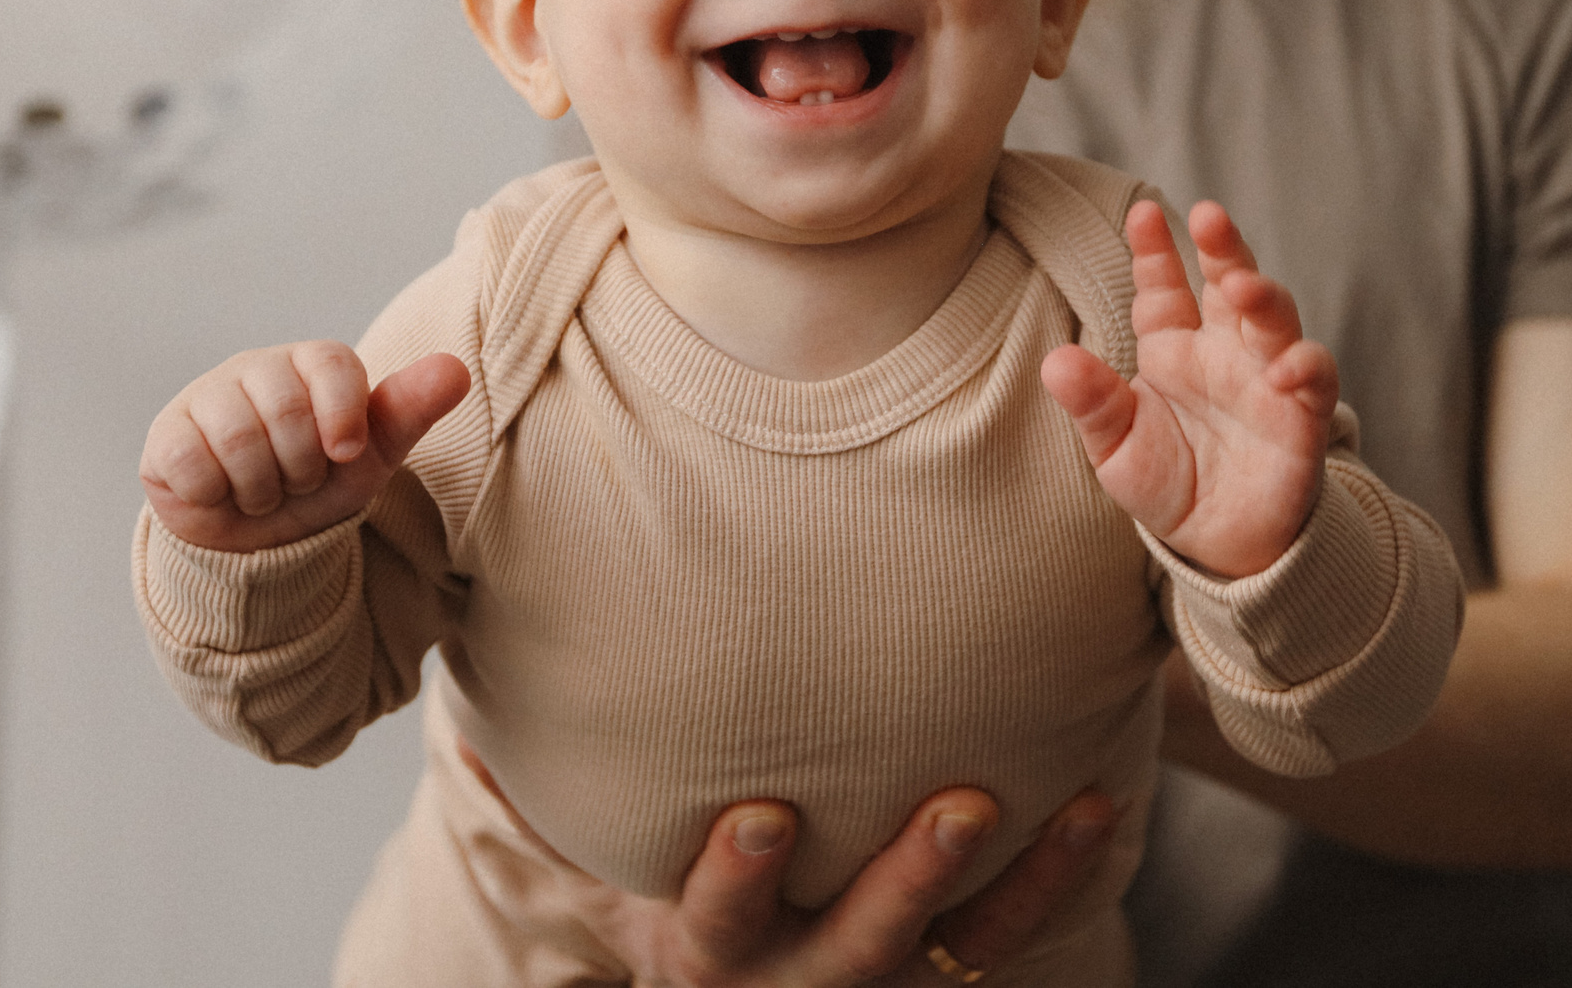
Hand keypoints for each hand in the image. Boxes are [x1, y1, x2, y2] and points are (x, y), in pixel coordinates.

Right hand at [138, 344, 467, 552]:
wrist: (260, 541)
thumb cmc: (321, 484)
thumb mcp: (373, 454)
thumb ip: (411, 409)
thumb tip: (455, 368)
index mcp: (311, 363)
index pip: (332, 363)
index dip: (342, 416)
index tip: (343, 453)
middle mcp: (257, 367)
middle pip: (286, 410)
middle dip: (301, 468)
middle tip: (297, 480)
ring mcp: (206, 396)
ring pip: (239, 439)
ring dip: (261, 487)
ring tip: (263, 489)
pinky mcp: (166, 434)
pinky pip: (193, 462)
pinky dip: (215, 493)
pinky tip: (220, 491)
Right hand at [459, 742, 1114, 985]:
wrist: (727, 958)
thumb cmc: (657, 843)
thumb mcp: (606, 819)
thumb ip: (551, 741)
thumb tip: (475, 620)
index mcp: (696, 942)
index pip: (708, 920)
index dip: (735, 880)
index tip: (761, 817)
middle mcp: (785, 975)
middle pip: (846, 949)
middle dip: (898, 885)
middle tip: (955, 811)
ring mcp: (869, 976)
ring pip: (939, 953)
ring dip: (993, 888)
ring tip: (1025, 804)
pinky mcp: (941, 963)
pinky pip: (1007, 939)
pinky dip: (1052, 880)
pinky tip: (1096, 804)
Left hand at [1041, 200, 1334, 577]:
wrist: (1218, 546)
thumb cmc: (1167, 485)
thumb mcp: (1115, 448)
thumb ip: (1092, 404)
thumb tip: (1055, 362)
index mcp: (1173, 349)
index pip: (1164, 287)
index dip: (1154, 250)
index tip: (1142, 215)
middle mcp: (1224, 351)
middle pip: (1230, 281)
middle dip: (1223, 246)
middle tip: (1208, 216)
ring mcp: (1266, 378)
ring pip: (1276, 317)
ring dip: (1264, 295)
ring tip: (1241, 286)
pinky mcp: (1303, 416)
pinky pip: (1315, 379)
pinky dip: (1305, 367)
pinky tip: (1281, 371)